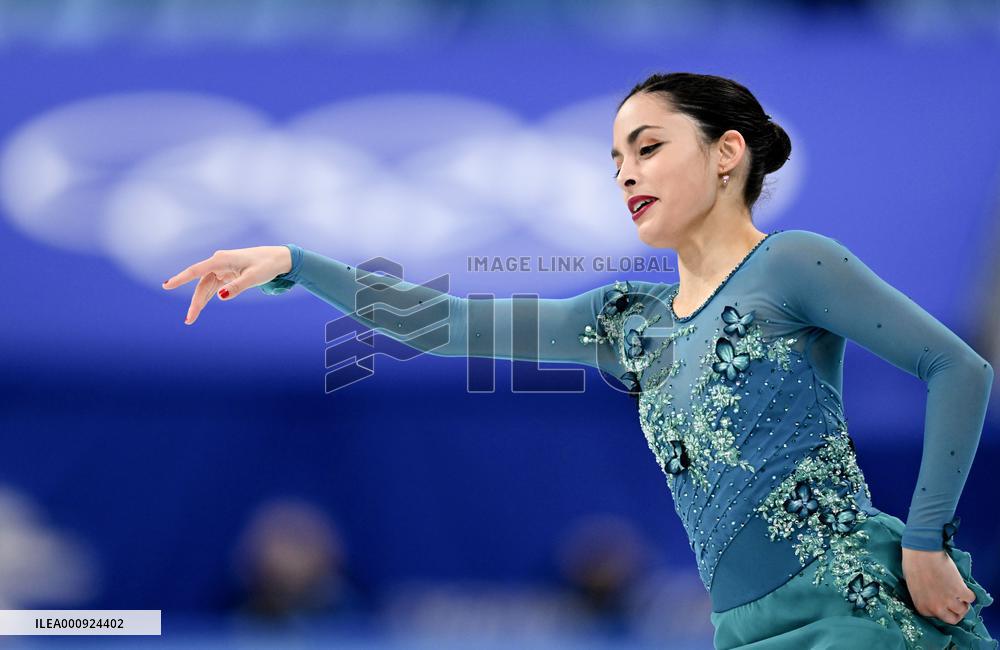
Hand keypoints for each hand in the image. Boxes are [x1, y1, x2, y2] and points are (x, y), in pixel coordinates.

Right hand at [161, 245, 292, 323]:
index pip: (196, 270)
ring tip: (191, 319)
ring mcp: (221, 268)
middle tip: (188, 320)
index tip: (166, 286)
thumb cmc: (266, 266)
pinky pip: (212, 287)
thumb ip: (237, 287)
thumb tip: (220, 296)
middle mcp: (218, 262)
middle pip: (200, 284)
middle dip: (195, 302)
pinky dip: (207, 297)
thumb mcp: (253, 278)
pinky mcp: (226, 273)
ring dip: (199, 302)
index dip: (180, 279)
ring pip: (205, 287)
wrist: (278, 259)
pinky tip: (199, 308)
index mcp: (221, 260)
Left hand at [901, 546, 974, 624]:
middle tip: (956, 602)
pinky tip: (962, 585)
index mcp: (923, 608)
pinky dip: (969, 592)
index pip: (938, 617)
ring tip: (959, 593)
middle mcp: (936, 608)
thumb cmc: (913, 565)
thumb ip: (924, 598)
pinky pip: (971, 598)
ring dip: (963, 602)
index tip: (943, 603)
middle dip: (955, 612)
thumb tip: (934, 599)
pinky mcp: (959, 591)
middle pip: (953, 619)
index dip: (942, 609)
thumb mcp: (914, 587)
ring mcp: (948, 600)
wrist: (921, 552)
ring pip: (963, 610)